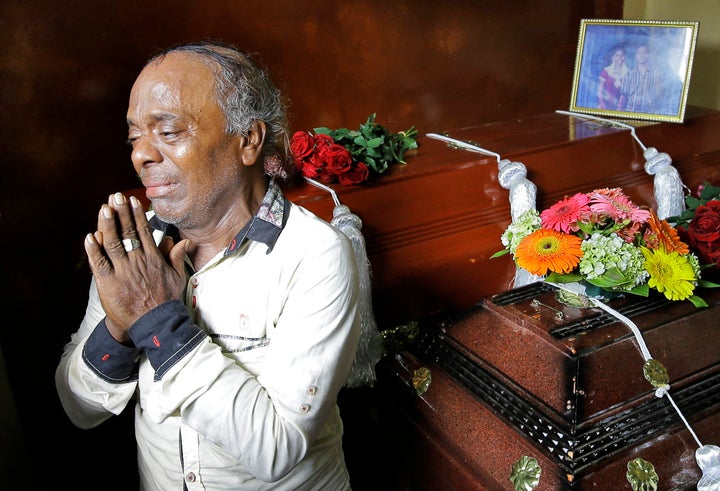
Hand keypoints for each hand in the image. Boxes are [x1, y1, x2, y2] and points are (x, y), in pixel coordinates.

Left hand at [84, 192, 188, 342]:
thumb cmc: (164, 300)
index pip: (143, 231)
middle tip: (116, 196)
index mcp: (153, 259)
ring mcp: (123, 272)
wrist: (153, 323)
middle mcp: (138, 262)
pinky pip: (100, 263)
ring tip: (104, 208)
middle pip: (128, 232)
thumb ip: (176, 256)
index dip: (137, 215)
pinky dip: (94, 250)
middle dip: (121, 213)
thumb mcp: (177, 277)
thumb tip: (181, 240)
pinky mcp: (109, 283)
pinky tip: (90, 236)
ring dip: (107, 225)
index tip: (133, 201)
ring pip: (113, 244)